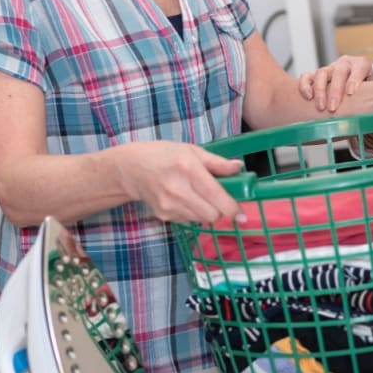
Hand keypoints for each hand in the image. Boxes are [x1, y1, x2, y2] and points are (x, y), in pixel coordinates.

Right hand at [119, 141, 245, 223]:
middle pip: (212, 214)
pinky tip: (185, 199)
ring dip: (207, 211)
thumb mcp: (192, 151)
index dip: (233, 208)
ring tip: (198, 195)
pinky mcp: (163, 215)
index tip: (242, 214)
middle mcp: (178, 189)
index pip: (216, 196)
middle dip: (221, 209)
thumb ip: (217, 162)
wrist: (131, 169)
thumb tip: (239, 168)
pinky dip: (193, 213)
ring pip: (201, 220)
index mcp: (188, 169)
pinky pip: (189, 221)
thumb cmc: (164, 155)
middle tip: (220, 199)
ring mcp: (169, 205)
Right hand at [299, 55, 372, 111]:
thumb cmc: (367, 90)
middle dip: (335, 90)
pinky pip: (307, 76)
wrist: (356, 85)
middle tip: (334, 107)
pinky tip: (308, 97)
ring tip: (320, 106)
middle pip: (339, 71)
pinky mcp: (316, 75)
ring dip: (320, 90)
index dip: (354, 79)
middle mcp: (344, 64)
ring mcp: (329, 69)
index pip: (359, 67)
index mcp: (361, 64)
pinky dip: (305, 85)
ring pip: (322, 73)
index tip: (351, 93)